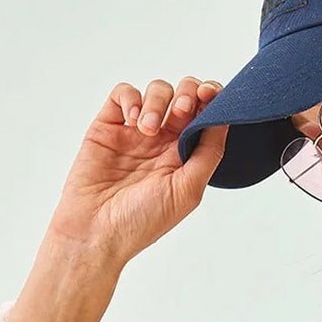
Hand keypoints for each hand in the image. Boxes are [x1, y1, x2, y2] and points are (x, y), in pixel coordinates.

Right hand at [46, 77, 228, 267]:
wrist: (97, 230)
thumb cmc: (143, 220)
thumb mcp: (188, 190)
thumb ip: (208, 153)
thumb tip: (224, 118)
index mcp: (187, 157)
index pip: (207, 117)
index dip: (213, 99)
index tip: (212, 95)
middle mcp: (165, 142)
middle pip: (185, 95)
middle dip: (188, 94)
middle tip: (181, 111)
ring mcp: (137, 132)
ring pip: (157, 91)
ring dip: (158, 102)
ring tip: (148, 129)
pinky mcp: (108, 125)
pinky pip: (123, 93)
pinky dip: (131, 98)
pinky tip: (133, 121)